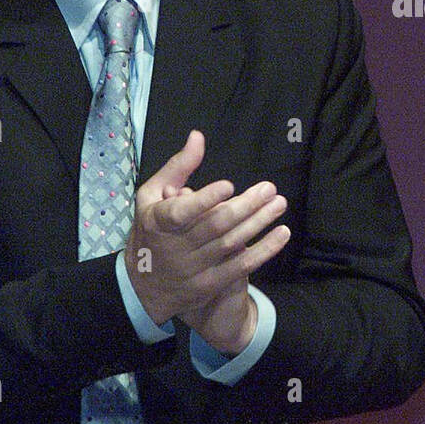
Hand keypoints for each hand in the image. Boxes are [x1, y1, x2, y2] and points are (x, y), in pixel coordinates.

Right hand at [124, 130, 285, 324]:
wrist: (142, 286)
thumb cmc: (151, 230)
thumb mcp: (152, 196)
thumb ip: (177, 167)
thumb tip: (197, 137)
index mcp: (159, 222)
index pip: (182, 212)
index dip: (205, 199)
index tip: (229, 185)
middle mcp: (176, 247)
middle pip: (215, 225)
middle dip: (245, 206)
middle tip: (269, 189)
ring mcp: (193, 269)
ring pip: (231, 243)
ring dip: (259, 223)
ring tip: (279, 204)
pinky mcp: (209, 284)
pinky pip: (241, 267)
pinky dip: (264, 250)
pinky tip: (282, 234)